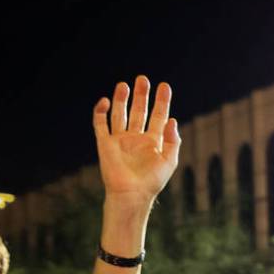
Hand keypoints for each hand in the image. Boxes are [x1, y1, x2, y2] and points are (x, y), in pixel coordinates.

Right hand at [92, 75, 179, 205]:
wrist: (132, 193)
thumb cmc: (152, 181)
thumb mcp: (169, 160)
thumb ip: (172, 140)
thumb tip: (172, 120)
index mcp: (153, 141)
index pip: (158, 116)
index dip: (161, 102)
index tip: (164, 86)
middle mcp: (136, 138)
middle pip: (138, 111)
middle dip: (141, 95)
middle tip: (143, 80)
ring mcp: (120, 140)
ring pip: (119, 114)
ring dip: (121, 99)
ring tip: (125, 85)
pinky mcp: (105, 143)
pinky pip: (100, 124)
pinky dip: (101, 112)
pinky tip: (106, 101)